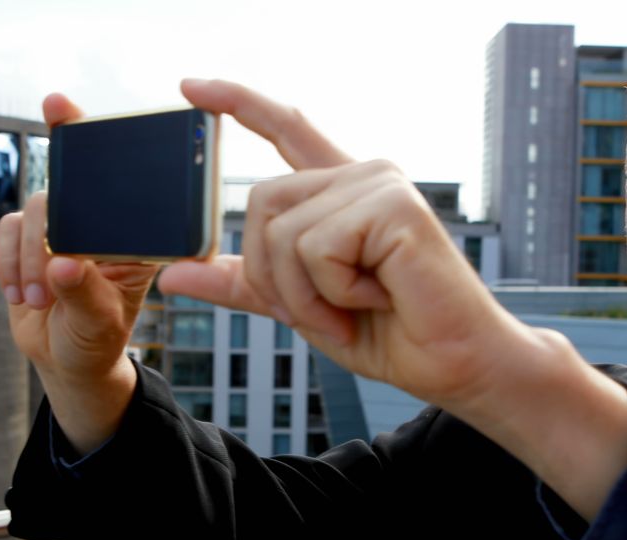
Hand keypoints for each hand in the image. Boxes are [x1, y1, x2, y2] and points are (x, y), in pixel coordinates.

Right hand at [0, 94, 157, 451]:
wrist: (69, 362)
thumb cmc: (97, 341)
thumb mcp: (100, 325)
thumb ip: (84, 295)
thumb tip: (63, 264)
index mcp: (130, 232)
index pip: (115, 176)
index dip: (85, 135)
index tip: (57, 102)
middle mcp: (97, 222)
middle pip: (63, 189)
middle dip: (49, 212)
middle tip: (49, 248)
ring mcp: (60, 228)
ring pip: (32, 214)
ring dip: (30, 260)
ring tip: (42, 301)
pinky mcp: (26, 241)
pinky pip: (6, 234)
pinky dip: (9, 266)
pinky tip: (23, 298)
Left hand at [159, 80, 517, 406]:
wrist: (455, 364)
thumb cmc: (387, 332)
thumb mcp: (300, 306)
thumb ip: (243, 283)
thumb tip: (171, 274)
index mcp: (341, 192)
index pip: (286, 130)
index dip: (238, 103)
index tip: (189, 88)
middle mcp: (360, 175)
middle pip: (260, 203)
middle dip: (272, 275)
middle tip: (323, 313)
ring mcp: (378, 183)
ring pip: (283, 231)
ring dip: (304, 295)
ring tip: (355, 310)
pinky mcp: (392, 204)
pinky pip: (317, 247)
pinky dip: (334, 292)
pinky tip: (379, 297)